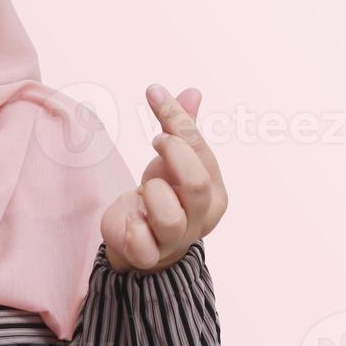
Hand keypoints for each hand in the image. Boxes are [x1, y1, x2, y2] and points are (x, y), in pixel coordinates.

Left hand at [100, 84, 227, 273]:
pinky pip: (143, 247)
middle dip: (172, 154)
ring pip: (168, 216)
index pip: (201, 151)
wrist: (141, 239)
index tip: (154, 95)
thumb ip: (182, 128)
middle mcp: (201, 218)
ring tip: (142, 192)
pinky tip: (131, 219)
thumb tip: (192, 91)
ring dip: (151, 194)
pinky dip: (133, 230)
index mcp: (215, 193)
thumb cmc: (164, 195)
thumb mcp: (174, 160)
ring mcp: (176, 240)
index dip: (176, 120)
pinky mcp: (147, 255)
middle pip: (196, 183)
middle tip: (157, 141)